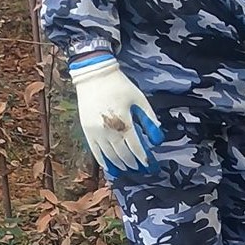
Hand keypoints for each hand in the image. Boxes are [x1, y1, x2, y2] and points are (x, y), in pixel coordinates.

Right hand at [68, 55, 163, 177]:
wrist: (93, 75)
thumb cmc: (120, 86)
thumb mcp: (140, 99)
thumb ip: (149, 119)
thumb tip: (158, 139)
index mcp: (124, 121)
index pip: (137, 147)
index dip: (145, 159)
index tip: (151, 165)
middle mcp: (109, 129)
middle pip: (124, 154)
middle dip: (134, 164)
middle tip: (142, 169)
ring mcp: (96, 132)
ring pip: (110, 156)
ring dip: (121, 165)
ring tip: (128, 169)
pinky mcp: (87, 131)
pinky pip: (95, 152)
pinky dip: (104, 162)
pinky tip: (111, 168)